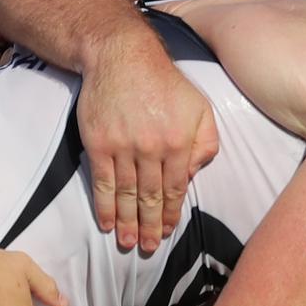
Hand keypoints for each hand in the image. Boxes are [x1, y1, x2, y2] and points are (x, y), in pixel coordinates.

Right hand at [80, 34, 218, 251]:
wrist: (123, 57)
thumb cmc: (165, 82)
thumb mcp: (200, 107)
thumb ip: (206, 142)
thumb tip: (195, 174)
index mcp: (179, 142)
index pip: (176, 188)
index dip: (170, 213)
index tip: (167, 231)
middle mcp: (152, 148)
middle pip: (150, 196)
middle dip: (149, 226)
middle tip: (148, 248)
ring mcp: (123, 147)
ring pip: (126, 194)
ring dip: (127, 222)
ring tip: (128, 243)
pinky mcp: (99, 143)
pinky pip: (103, 182)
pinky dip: (104, 205)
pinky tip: (106, 222)